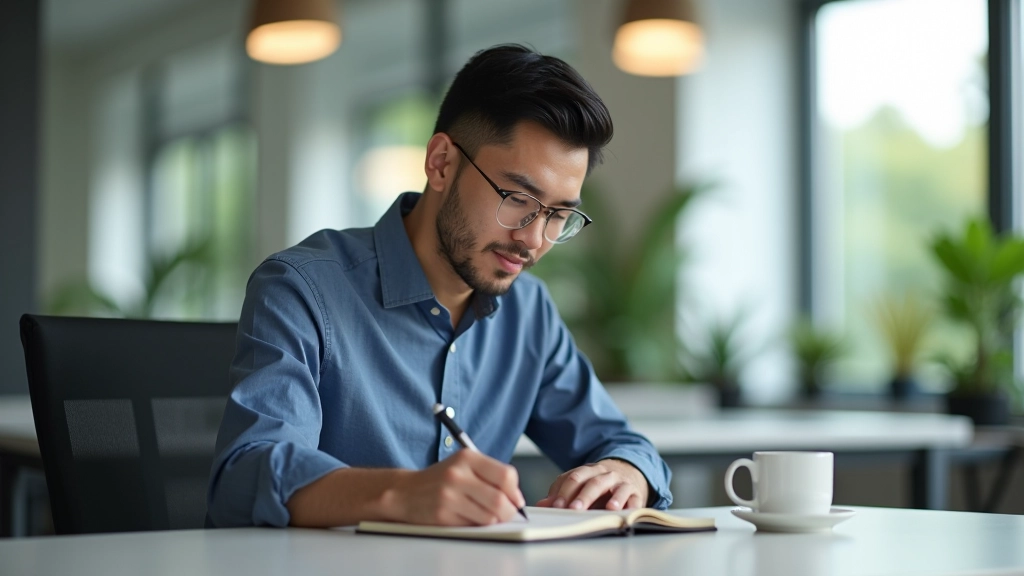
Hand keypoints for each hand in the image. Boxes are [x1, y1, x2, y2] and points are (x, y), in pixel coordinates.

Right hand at [383, 450, 524, 525]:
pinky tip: (468, 517)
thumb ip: (490, 475)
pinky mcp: (442, 514)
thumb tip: (516, 497)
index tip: (515, 499)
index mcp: (467, 457)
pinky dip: (477, 525)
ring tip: (485, 515)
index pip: (506, 475)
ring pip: (489, 516)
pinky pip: (473, 526)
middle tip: (507, 514)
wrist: (406, 492)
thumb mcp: (464, 465)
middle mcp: (457, 474)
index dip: (515, 491)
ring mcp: (449, 495)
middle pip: (500, 499)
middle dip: (509, 511)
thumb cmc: (440, 480)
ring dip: (493, 520)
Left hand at [535, 459, 648, 510]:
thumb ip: (561, 495)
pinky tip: (624, 512)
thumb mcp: (580, 485)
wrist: (628, 472)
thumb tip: (541, 505)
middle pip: (592, 483)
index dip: (563, 492)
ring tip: (606, 509)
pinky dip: (630, 505)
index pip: (573, 478)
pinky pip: (634, 498)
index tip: (554, 507)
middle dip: (582, 497)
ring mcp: (621, 482)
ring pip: (615, 488)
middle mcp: (604, 474)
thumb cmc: (599, 484)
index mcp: (587, 471)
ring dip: (610, 499)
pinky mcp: (636, 493)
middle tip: (573, 510)